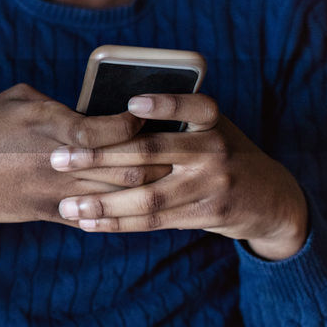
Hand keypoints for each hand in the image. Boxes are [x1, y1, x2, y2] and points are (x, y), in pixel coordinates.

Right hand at [0, 83, 170, 230]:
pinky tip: (130, 206)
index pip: (113, 128)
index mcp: (52, 123)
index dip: (138, 124)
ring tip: (161, 182)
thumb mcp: (16, 98)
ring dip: (142, 191)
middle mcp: (59, 160)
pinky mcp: (47, 213)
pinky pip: (94, 219)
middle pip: (127, 166)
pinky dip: (115, 213)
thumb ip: (56, 102)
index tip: (148, 118)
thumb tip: (87, 107)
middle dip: (155, 161)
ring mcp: (54, 191)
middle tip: (172, 154)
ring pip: (117, 197)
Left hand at [49, 93, 309, 259]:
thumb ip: (168, 123)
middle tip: (58, 159)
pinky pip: (156, 221)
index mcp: (212, 119)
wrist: (269, 197)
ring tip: (67, 206)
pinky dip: (119, 223)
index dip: (165, 104)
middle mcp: (215, 149)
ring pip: (148, 196)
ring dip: (103, 203)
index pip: (192, 106)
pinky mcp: (208, 213)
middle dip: (99, 156)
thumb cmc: (217, 151)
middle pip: (150, 152)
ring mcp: (213, 184)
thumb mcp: (206, 128)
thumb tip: (98, 118)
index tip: (131, 103)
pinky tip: (90, 223)